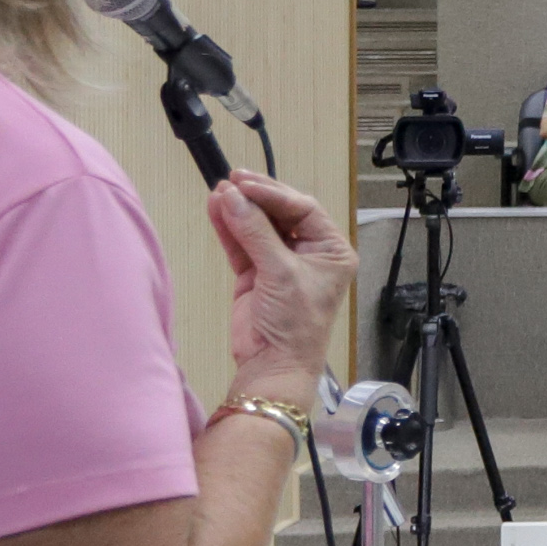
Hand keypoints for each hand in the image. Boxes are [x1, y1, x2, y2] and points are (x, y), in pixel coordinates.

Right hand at [213, 171, 353, 397]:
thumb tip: (231, 196)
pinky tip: (215, 209)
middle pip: (280, 214)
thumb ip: (255, 232)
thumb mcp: (280, 272)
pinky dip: (228, 228)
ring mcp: (280, 262)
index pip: (303, 209)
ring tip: (218, 191)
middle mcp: (309, 252)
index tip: (245, 183)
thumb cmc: (294, 322)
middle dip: (255, 197)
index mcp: (331, 249)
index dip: (274, 193)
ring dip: (238, 210)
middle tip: (231, 180)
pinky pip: (242, 244)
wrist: (274, 365)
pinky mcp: (256, 274)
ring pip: (258, 227)